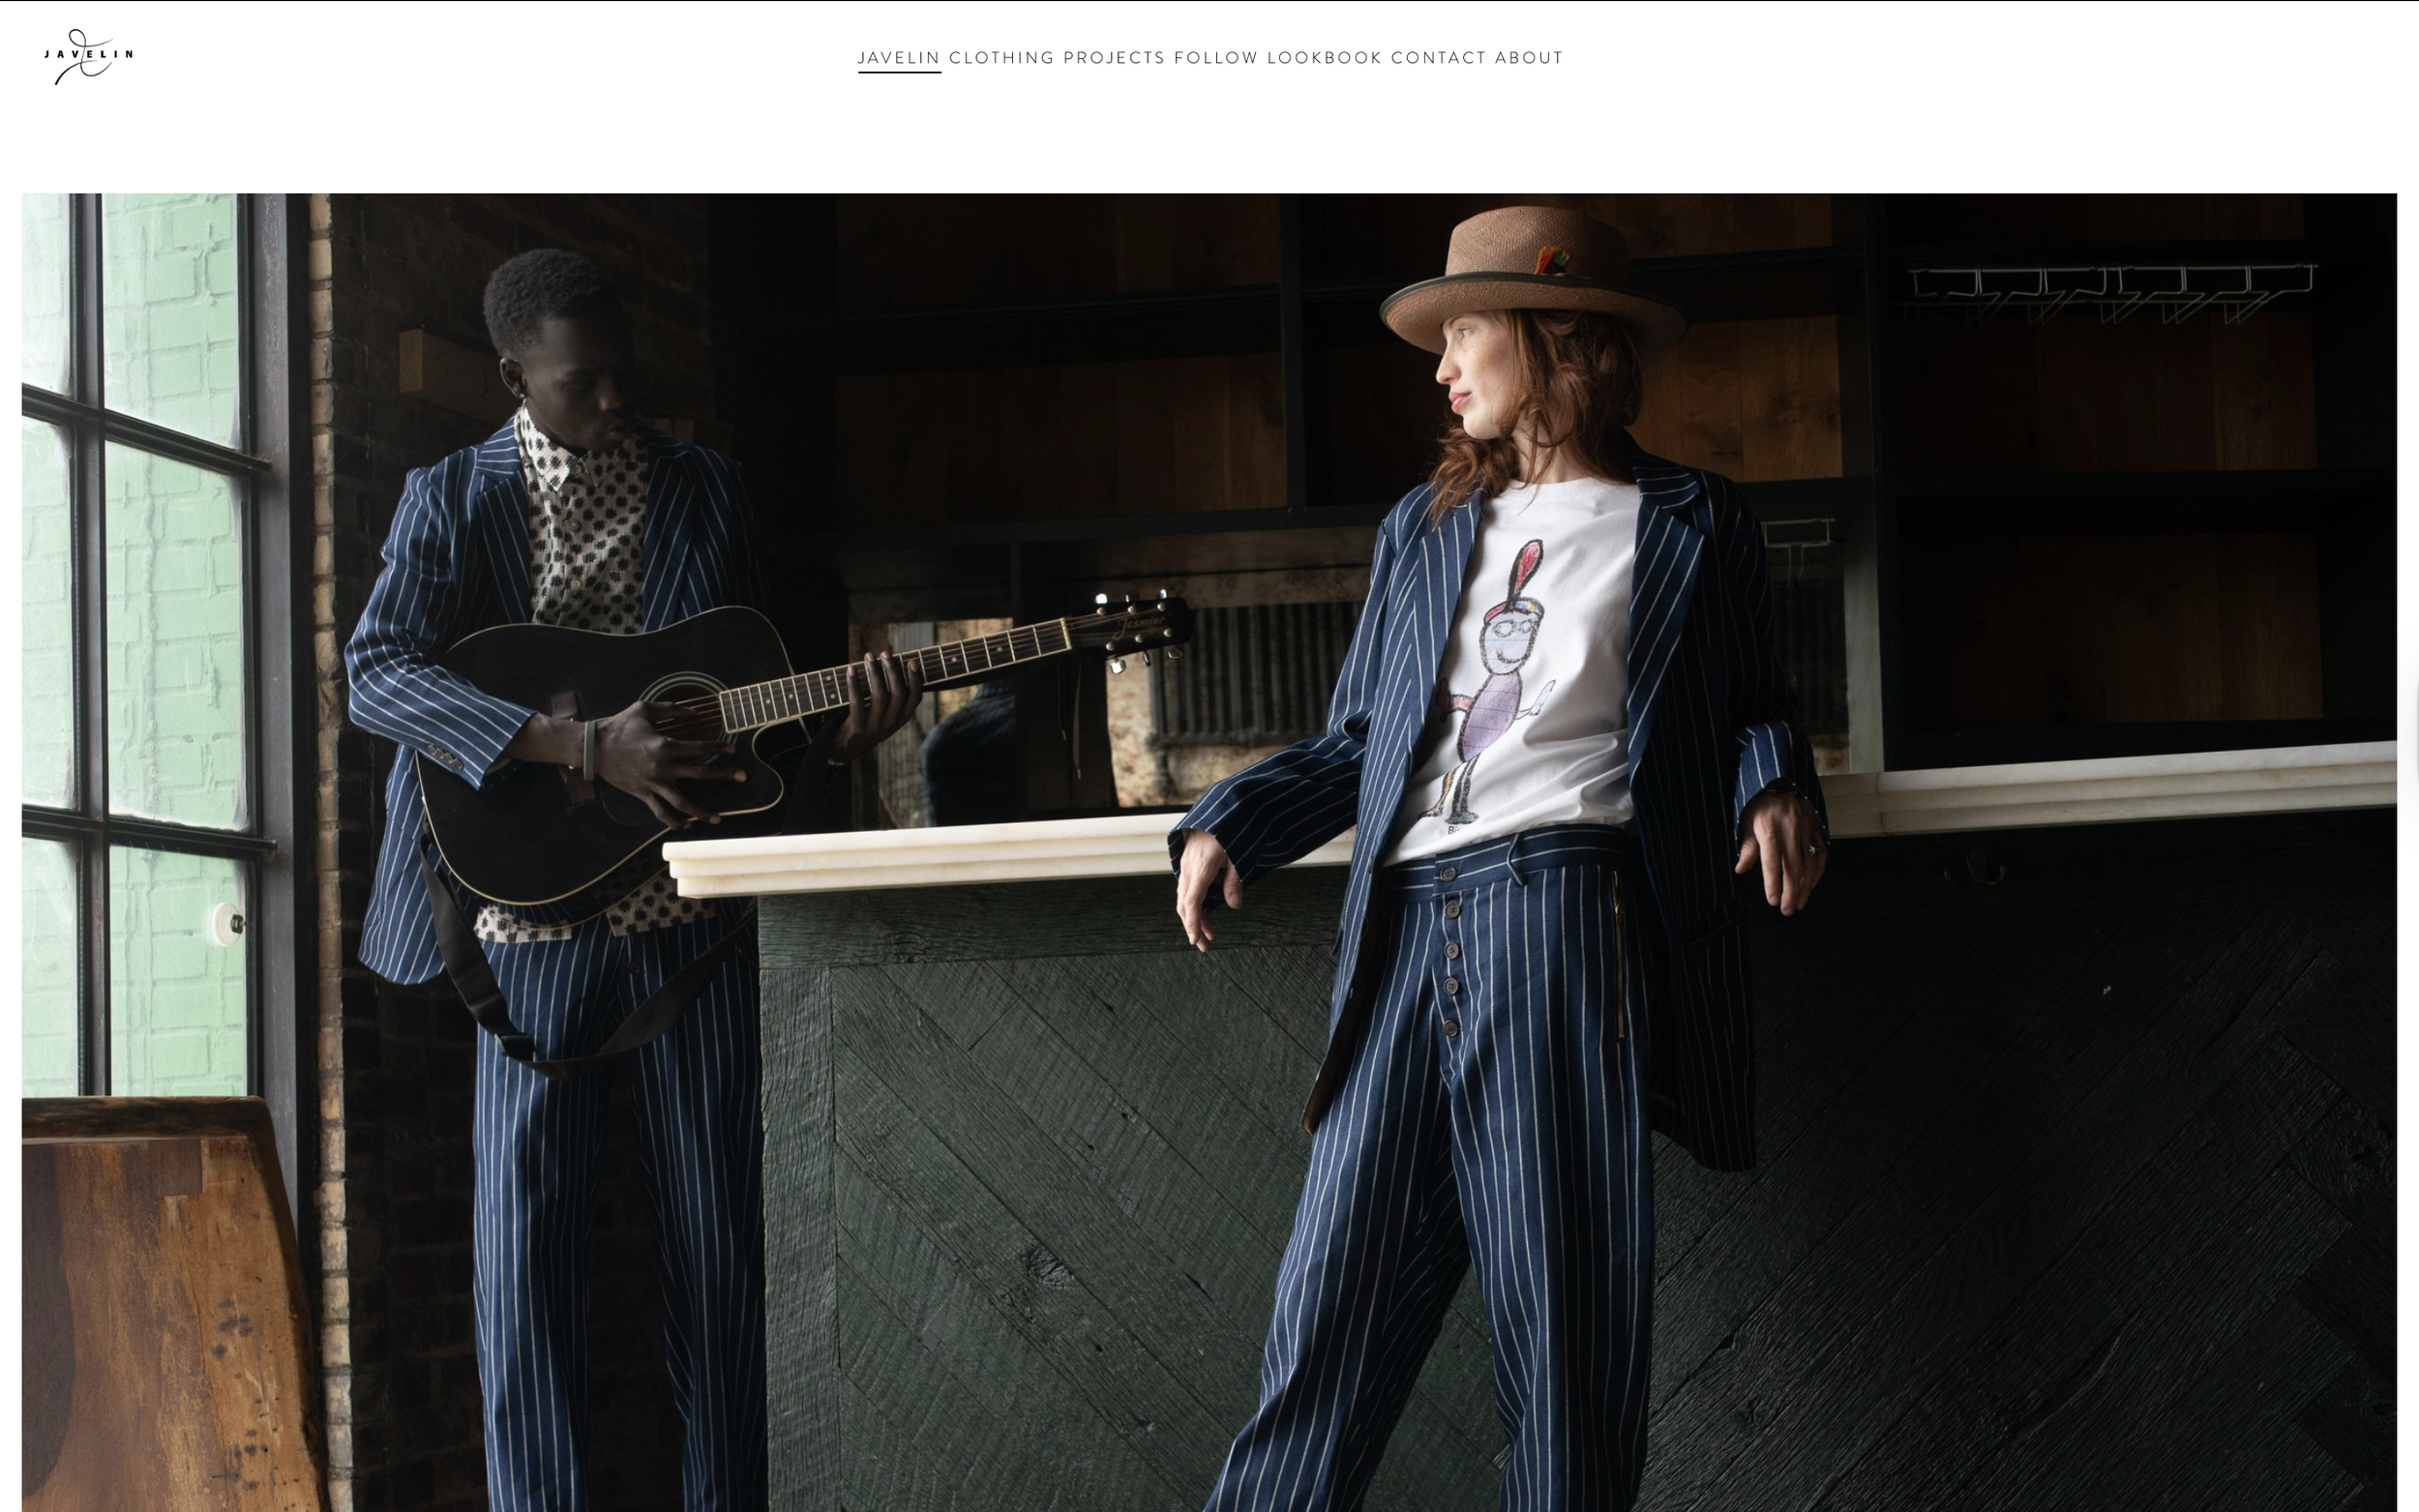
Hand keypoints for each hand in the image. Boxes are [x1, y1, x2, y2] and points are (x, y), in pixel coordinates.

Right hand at [592, 699, 742, 830]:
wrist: (593, 748)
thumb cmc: (618, 726)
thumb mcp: (644, 708)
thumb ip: (671, 709)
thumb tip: (695, 712)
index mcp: (665, 745)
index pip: (700, 748)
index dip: (719, 749)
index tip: (733, 750)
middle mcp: (663, 766)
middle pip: (700, 773)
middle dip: (724, 775)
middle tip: (743, 777)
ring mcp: (653, 783)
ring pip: (682, 802)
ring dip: (701, 811)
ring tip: (718, 818)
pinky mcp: (642, 794)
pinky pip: (660, 812)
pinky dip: (674, 822)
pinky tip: (688, 825)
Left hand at [822, 651, 924, 764]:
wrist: (850, 746)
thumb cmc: (871, 722)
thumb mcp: (889, 714)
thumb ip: (895, 696)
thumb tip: (895, 663)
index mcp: (902, 718)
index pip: (915, 698)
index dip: (916, 679)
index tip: (912, 661)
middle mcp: (892, 722)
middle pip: (898, 693)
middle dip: (892, 670)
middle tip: (885, 653)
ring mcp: (875, 725)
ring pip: (879, 695)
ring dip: (875, 672)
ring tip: (869, 655)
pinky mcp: (858, 726)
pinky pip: (857, 702)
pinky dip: (854, 684)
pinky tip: (851, 669)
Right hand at [1175, 829, 1244, 951]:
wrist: (1219, 806)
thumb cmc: (1231, 828)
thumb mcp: (1238, 855)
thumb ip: (1234, 880)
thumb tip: (1234, 905)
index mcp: (1201, 867)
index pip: (1192, 902)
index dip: (1193, 923)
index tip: (1196, 940)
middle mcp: (1188, 867)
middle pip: (1184, 904)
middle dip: (1192, 926)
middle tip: (1204, 946)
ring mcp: (1186, 864)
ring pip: (1184, 897)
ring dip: (1194, 917)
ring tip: (1210, 933)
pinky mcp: (1188, 861)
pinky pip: (1187, 887)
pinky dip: (1194, 903)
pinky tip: (1207, 910)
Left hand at [1735, 786, 1826, 915]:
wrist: (1781, 781)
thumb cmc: (1759, 804)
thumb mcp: (1746, 822)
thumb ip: (1748, 847)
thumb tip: (1741, 869)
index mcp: (1769, 828)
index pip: (1772, 863)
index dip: (1773, 884)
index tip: (1772, 900)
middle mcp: (1790, 830)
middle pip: (1793, 868)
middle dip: (1790, 892)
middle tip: (1787, 910)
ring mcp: (1807, 829)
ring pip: (1809, 864)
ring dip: (1805, 887)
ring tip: (1798, 903)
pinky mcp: (1817, 828)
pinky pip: (1821, 854)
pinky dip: (1817, 872)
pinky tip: (1810, 885)